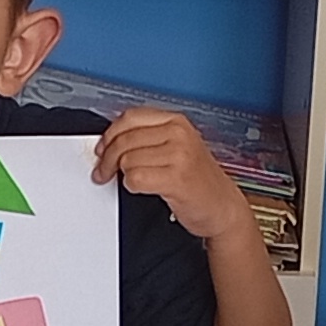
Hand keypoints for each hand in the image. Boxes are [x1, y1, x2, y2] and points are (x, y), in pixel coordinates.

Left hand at [87, 108, 243, 246]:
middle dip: (107, 159)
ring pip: (127, 161)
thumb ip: (148, 139)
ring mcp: (179, 155)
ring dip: (123, 175)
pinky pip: (135, 179)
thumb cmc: (199, 180)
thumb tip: (111, 142)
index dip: (110, 135)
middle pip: (124, 140)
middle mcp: (178, 134)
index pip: (130, 118)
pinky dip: (133, 187)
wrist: (223, 207)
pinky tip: (144, 188)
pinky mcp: (176, 178)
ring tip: (131, 181)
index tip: (102, 149)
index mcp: (176, 121)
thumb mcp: (177, 148)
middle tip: (103, 172)